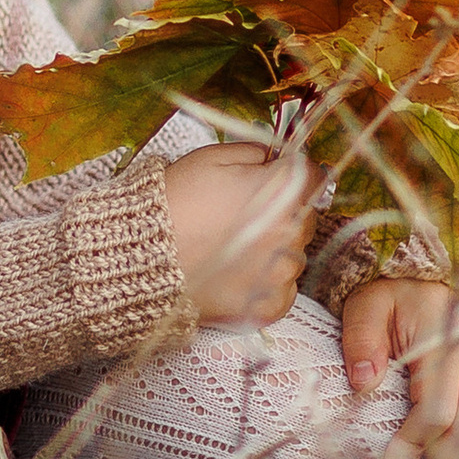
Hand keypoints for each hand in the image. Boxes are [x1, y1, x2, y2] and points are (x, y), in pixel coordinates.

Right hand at [160, 142, 313, 325]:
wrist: (144, 255)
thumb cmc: (177, 200)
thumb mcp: (213, 157)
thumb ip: (256, 152)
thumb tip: (276, 157)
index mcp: (284, 193)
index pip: (314, 177)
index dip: (293, 174)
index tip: (275, 178)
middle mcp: (292, 235)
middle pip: (306, 216)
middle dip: (284, 211)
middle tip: (245, 212)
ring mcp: (282, 275)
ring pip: (295, 254)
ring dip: (275, 247)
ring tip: (234, 244)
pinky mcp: (270, 306)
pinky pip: (283, 289)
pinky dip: (265, 280)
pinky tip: (235, 270)